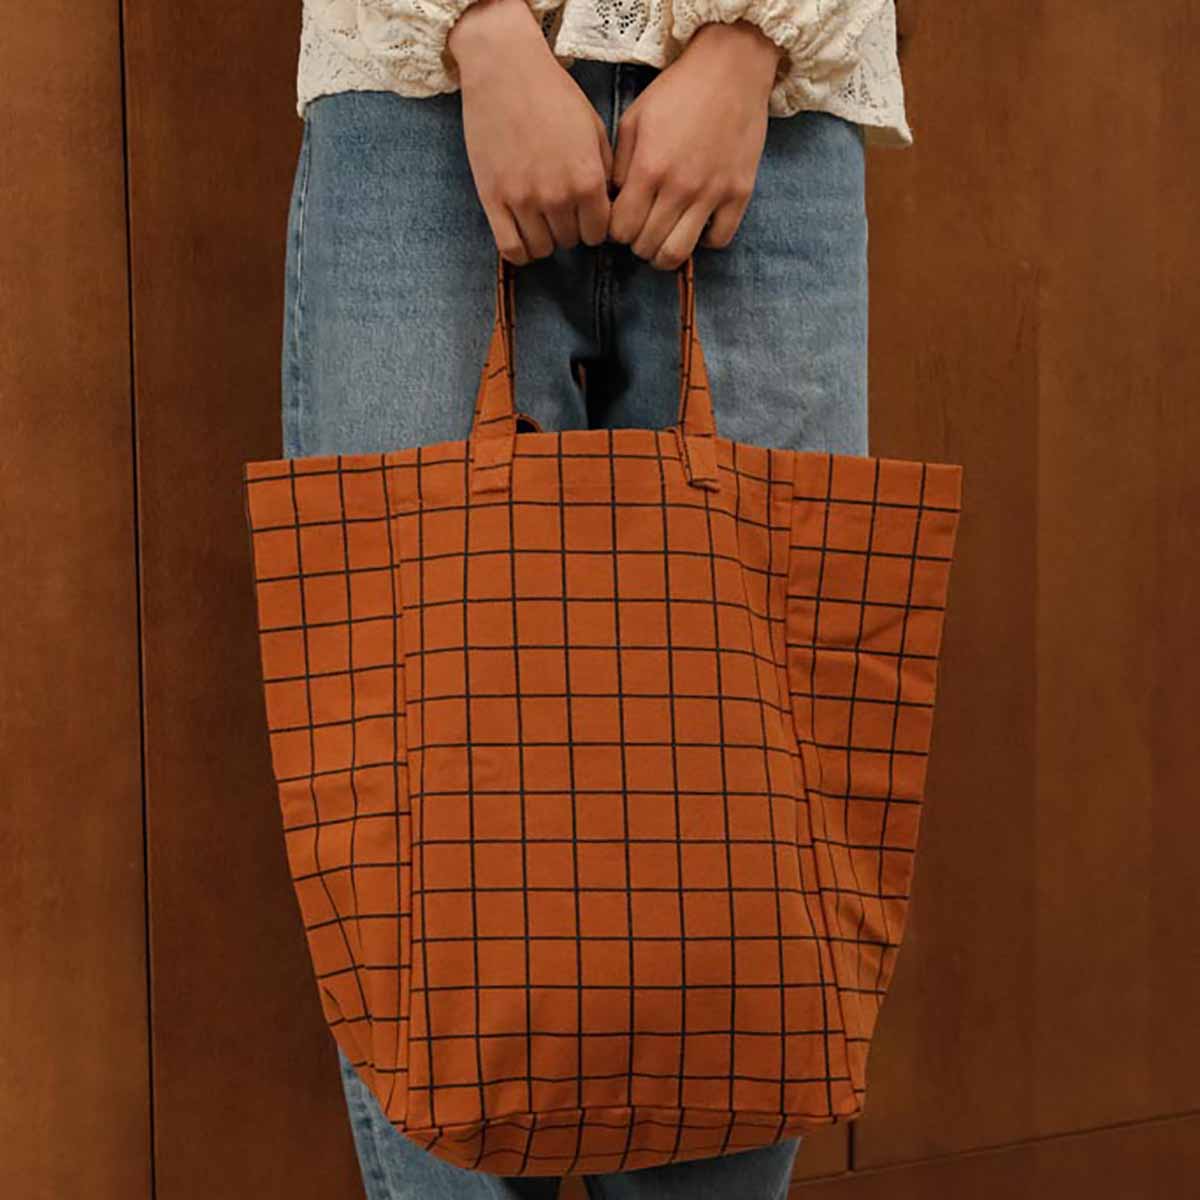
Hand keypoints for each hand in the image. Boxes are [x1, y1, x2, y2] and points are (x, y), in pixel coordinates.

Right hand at [448, 0, 613, 263]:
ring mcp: (523, 201)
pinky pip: (511, 249)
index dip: (594, 226)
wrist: (504, 68)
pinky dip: (520, 251)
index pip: (599, 233)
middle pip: (571, 242)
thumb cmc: (553, 94)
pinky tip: (523, 235)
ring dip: (545, 238)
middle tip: (561, 209)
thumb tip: (605, 208)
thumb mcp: (594, 130)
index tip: (586, 214)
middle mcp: (558, 196)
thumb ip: (603, 173)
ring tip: (542, 218)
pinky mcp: (493, 200)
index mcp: (588, 180)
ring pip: (542, 249)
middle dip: (570, 229)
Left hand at [608, 21, 781, 268]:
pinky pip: (718, 240)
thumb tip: (614, 203)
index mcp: (648, 169)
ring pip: (679, 253)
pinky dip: (705, 240)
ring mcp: (712, 193)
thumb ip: (620, 166)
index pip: (621, 230)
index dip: (615, 231)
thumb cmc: (678, 91)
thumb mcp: (634, 120)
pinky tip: (697, 224)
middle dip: (637, 244)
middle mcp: (679, 187)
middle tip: (641, 230)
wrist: (731, 68)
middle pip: (646, 247)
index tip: (621, 222)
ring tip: (664, 239)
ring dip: (665, 254)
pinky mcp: (739, 194)